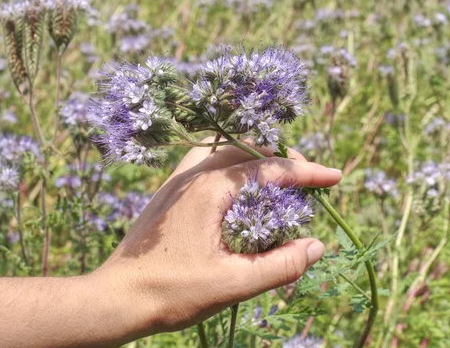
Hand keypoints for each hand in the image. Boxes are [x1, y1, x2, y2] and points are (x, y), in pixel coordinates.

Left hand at [93, 138, 341, 337]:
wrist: (114, 299)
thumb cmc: (172, 293)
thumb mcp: (234, 284)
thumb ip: (280, 264)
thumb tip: (317, 245)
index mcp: (211, 188)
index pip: (271, 169)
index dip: (307, 172)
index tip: (335, 178)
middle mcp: (193, 174)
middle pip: (250, 150)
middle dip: (284, 161)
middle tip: (308, 182)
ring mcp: (177, 180)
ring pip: (226, 151)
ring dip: (256, 159)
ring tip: (277, 177)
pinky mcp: (169, 192)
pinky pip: (206, 163)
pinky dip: (232, 166)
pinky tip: (238, 187)